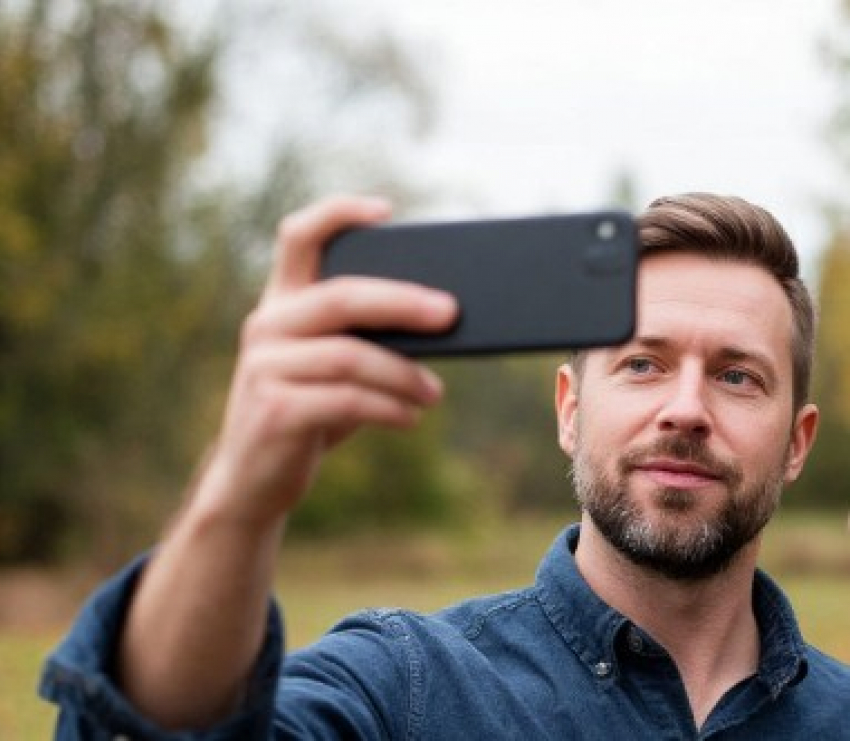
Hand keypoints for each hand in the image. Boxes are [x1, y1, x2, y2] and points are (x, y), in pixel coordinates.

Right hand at [198, 196, 458, 526]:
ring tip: (434, 393)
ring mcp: (264, 368)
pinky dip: (389, 408)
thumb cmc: (307, 415)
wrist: (253, 482)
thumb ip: (361, 340)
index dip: (338, 214)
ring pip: (351, 356)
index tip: (386, 211)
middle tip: (450, 314)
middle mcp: (265, 326)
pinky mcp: (274, 411)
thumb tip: (438, 322)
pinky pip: (347, 401)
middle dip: (402, 303)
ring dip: (404, 375)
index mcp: (280, 304)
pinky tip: (411, 417)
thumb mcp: (330, 369)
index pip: (298, 237)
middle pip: (341, 296)